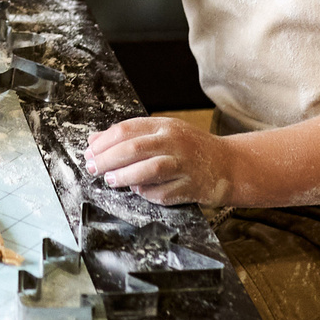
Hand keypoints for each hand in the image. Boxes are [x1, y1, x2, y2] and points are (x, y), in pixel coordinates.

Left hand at [85, 115, 242, 206]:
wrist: (230, 165)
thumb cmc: (191, 149)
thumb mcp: (162, 133)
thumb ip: (130, 136)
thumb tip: (93, 140)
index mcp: (165, 126)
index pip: (127, 129)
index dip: (104, 142)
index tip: (89, 152)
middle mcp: (175, 142)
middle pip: (134, 147)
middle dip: (108, 159)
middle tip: (93, 168)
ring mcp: (185, 164)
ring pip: (150, 169)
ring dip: (125, 176)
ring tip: (111, 180)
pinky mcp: (192, 186)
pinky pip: (164, 193)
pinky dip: (147, 193)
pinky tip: (139, 191)